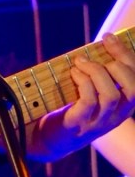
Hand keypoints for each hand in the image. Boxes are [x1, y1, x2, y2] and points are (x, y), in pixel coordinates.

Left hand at [32, 32, 134, 159]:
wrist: (50, 139)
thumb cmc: (72, 107)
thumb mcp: (93, 93)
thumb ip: (101, 74)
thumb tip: (102, 42)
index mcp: (122, 107)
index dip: (127, 55)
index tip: (109, 37)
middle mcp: (115, 116)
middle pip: (133, 89)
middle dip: (118, 63)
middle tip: (97, 51)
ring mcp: (98, 122)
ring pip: (111, 95)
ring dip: (96, 71)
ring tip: (80, 62)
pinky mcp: (78, 124)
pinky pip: (89, 101)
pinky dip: (83, 81)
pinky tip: (74, 72)